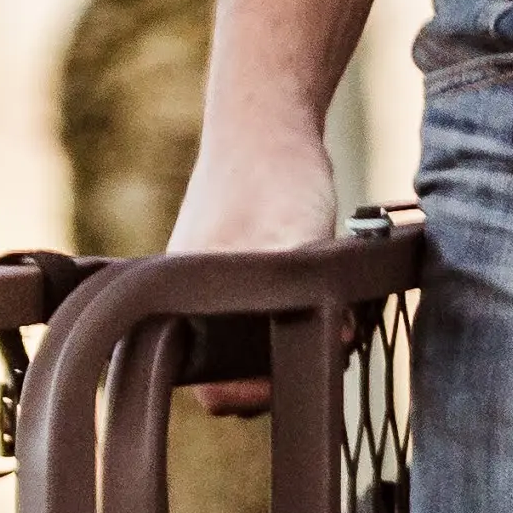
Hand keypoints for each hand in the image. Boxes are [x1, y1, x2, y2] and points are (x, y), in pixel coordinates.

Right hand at [163, 118, 342, 413]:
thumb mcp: (296, 245)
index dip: (254, 392)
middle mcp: (186, 303)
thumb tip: (330, 346)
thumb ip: (302, 298)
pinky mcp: (229, 271)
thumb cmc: (274, 178)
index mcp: (182, 306)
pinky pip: (254, 314)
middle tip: (320, 340)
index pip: (209, 388)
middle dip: (276, 366)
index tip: (295, 367)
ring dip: (286, 338)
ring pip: (245, 343)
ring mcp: (208, 287)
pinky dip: (286, 312)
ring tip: (325, 315)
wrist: (266, 119)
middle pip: (228, 372)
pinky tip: (316, 292)